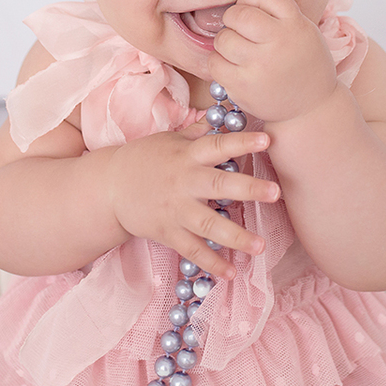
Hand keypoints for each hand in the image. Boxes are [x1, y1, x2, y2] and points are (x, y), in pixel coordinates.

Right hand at [106, 121, 279, 278]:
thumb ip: (199, 132)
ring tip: (260, 246)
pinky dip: (210, 263)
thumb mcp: (171, 140)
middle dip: (248, 189)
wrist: (109, 186)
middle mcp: (184, 182)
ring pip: (208, 225)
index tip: (267, 139)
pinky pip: (192, 250)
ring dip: (235, 237)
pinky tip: (231, 272)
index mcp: (187, 155)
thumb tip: (224, 113)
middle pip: (219, 185)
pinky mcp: (167, 232)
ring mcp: (175, 210)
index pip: (217, 146)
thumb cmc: (145, 158)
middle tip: (275, 192)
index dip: (241, 142)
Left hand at [209, 0, 338, 121]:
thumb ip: (279, 13)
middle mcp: (279, 42)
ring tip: (237, 50)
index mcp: (296, 24)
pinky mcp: (243, 87)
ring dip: (225, 41)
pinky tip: (232, 66)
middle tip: (239, 29)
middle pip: (239, 14)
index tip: (253, 11)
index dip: (251, 0)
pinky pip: (215, 63)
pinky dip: (219, 62)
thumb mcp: (304, 31)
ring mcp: (260, 66)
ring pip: (223, 38)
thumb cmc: (303, 65)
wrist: (311, 108)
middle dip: (234, 19)